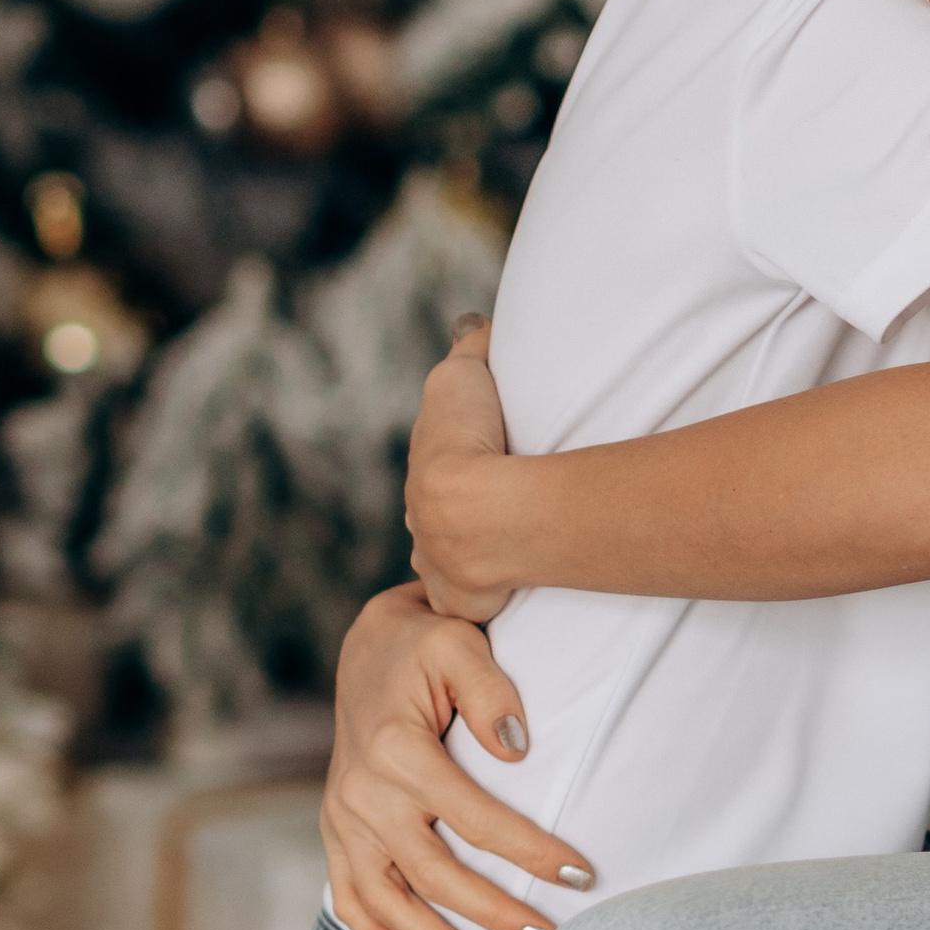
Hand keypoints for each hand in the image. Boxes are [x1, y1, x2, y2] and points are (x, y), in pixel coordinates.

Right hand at [322, 582, 593, 929]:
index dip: (530, 853)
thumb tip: (518, 750)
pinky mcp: (334, 830)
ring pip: (387, 900)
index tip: (581, 874)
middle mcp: (361, 794)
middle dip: (493, 913)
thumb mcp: (459, 643)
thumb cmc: (423, 643)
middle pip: (433, 875)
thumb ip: (491, 689)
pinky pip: (348, 897)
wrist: (367, 647)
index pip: (475, 819)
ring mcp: (341, 818)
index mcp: (396, 752)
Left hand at [405, 315, 518, 619]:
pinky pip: (473, 602)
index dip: (454, 466)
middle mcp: (421, 529)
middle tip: (495, 510)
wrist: (475, 507)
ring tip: (508, 551)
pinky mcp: (464, 604)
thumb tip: (472, 325)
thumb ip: (470, 348)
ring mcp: (441, 570)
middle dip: (455, 518)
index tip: (475, 462)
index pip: (434, 474)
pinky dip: (487, 598)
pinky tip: (509, 593)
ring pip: (450, 564)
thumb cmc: (469, 436)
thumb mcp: (465, 374)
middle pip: (437, 524)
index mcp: (421, 479)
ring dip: (470, 559)